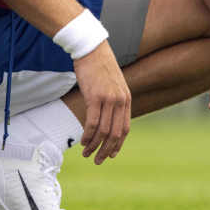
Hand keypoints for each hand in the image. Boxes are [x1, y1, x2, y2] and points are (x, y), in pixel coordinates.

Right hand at [72, 41, 130, 164]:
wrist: (91, 48)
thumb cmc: (99, 66)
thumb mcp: (113, 83)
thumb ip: (114, 99)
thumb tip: (108, 115)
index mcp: (126, 99)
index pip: (125, 129)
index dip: (118, 144)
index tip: (111, 155)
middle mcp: (120, 101)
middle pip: (115, 133)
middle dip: (106, 150)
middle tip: (97, 160)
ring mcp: (109, 99)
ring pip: (103, 131)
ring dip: (94, 145)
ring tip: (86, 153)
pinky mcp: (95, 97)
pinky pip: (92, 122)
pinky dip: (88, 135)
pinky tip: (83, 141)